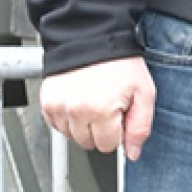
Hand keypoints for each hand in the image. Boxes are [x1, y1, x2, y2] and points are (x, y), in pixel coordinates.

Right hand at [39, 57, 156, 161]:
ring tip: (92, 102)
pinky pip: (57, 125)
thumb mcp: (144, 93)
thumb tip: (132, 153)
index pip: (109, 145)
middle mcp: (76, 110)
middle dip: (101, 130)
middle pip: (89, 143)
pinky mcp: (46, 102)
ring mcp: (58, 106)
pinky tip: (79, 102)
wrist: (92, 39)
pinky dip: (68, 119)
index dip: (118, 131)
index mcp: (101, 110)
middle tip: (107, 106)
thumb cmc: (120, 63)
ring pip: (72, 137)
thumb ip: (140, 127)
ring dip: (83, 125)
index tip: (119, 114)